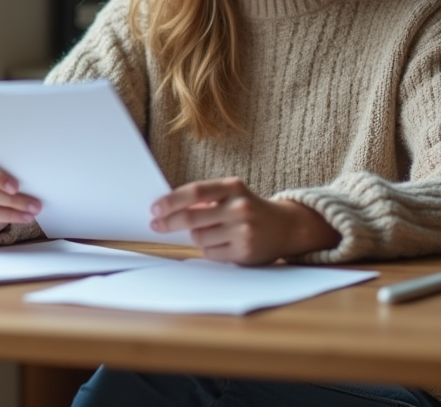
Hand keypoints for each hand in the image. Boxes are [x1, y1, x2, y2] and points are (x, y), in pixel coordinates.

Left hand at [149, 177, 339, 265]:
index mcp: (233, 187)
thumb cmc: (249, 209)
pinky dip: (210, 249)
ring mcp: (243, 230)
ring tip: (210, 232)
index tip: (155, 208)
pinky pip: (210, 252)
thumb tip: (167, 207)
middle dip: (169, 222)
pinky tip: (223, 244)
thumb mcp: (232, 194)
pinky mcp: (244, 251)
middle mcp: (239, 207)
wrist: (285, 227)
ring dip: (196, 236)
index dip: (171, 200)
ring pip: (199, 237)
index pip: (195, 191)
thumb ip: (205, 198)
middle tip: (156, 224)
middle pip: (191, 216)